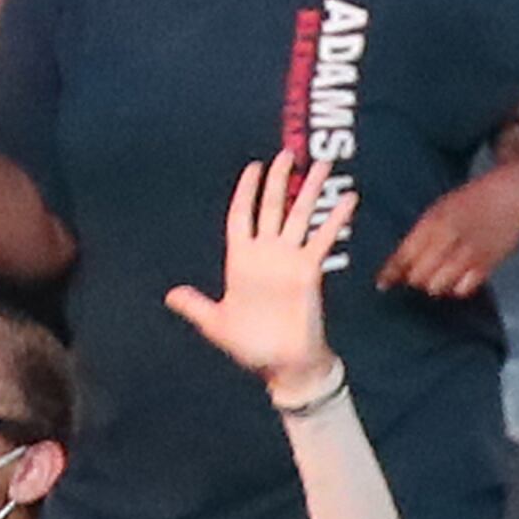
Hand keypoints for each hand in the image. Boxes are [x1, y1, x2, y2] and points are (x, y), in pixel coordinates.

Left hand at [166, 152, 357, 391]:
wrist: (282, 364)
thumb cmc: (250, 346)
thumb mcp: (216, 325)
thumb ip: (196, 306)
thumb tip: (170, 295)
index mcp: (240, 261)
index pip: (241, 216)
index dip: (246, 192)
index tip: (253, 167)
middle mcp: (266, 254)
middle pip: (272, 207)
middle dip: (279, 180)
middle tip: (287, 154)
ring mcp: (289, 260)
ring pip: (300, 216)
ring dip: (310, 190)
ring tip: (322, 164)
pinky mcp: (310, 270)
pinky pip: (323, 237)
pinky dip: (335, 218)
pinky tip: (349, 197)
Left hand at [380, 166, 518, 299]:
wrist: (512, 196)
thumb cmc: (472, 202)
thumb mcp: (440, 209)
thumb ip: (419, 234)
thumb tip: (396, 264)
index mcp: (434, 221)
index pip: (405, 255)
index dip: (390, 273)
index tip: (381, 284)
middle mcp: (450, 238)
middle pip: (418, 276)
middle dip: (414, 278)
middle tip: (417, 274)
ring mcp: (469, 253)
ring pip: (438, 286)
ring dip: (433, 285)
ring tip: (438, 275)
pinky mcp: (487, 265)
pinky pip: (463, 289)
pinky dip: (456, 288)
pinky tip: (457, 278)